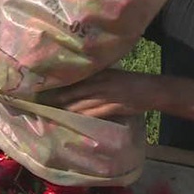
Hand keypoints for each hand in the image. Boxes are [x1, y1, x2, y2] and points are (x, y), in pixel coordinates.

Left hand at [40, 69, 154, 118]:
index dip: (60, 84)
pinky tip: (72, 120)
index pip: (75, 79)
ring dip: (66, 109)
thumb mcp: (113, 74)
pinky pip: (93, 113)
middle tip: (40, 103)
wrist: (152, 90)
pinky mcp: (113, 107)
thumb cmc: (132, 82)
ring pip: (81, 103)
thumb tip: (80, 83)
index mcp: (100, 73)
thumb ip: (97, 77)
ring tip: (50, 113)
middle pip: (74, 91)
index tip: (44, 88)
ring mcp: (106, 95)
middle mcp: (100, 82)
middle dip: (57, 98)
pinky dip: (81, 116)